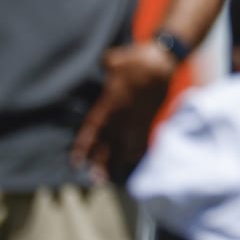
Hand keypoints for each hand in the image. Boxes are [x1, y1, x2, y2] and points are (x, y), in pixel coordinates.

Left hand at [72, 40, 178, 182]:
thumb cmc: (135, 59)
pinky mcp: (149, 118)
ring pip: (124, 145)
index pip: (93, 129)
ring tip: (109, 178)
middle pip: (108, 143)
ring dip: (116, 162)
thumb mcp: (112, 60)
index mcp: (110, 103)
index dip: (84, 146)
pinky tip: (130, 162)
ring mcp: (137, 119)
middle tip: (93, 180)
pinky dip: (135, 153)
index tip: (77, 161)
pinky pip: (141, 140)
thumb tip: (101, 69)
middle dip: (100, 162)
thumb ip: (103, 69)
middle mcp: (122, 115)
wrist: (162, 62)